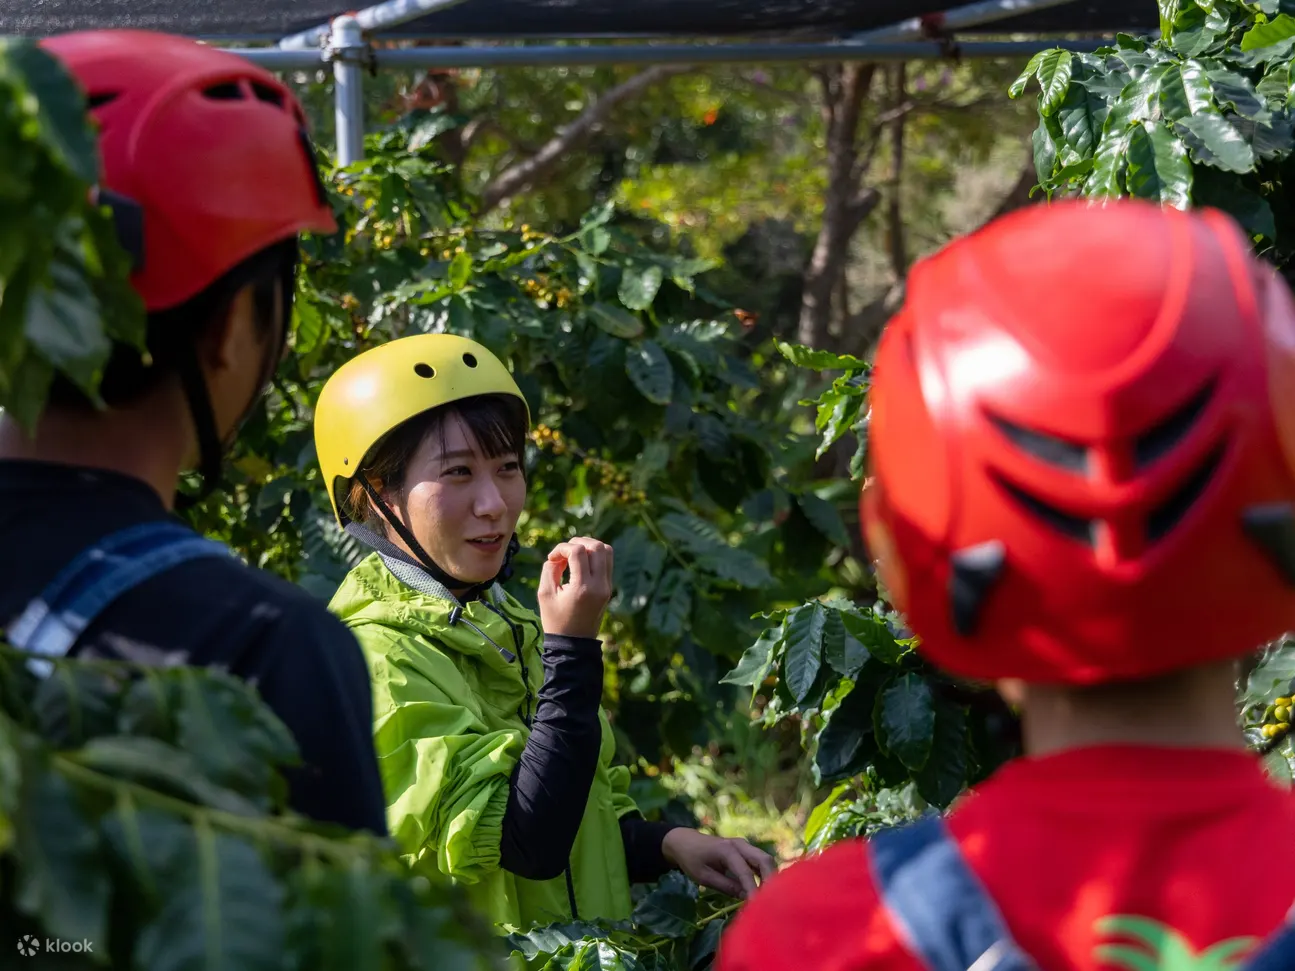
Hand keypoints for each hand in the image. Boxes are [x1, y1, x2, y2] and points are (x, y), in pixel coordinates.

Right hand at [538, 537, 613, 638]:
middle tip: (563, 554)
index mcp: (583, 587)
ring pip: (606, 551)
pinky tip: (579, 564)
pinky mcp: (609, 588)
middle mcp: (600, 585)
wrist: (574, 645)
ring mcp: (607, 587)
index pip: (578, 551)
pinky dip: (594, 556)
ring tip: (572, 556)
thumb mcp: (545, 594)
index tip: (552, 559)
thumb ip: (549, 569)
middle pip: (597, 546)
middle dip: (577, 543)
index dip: (562, 548)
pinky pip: (607, 562)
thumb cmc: (555, 621)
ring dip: (588, 547)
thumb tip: (558, 556)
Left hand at [661, 829, 775, 899]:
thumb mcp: (703, 876)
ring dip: (771, 877)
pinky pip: (760, 861)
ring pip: (766, 860)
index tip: (759, 907)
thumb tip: (746, 898)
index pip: (746, 873)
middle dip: (771, 880)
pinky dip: (765, 874)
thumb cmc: (691, 859)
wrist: (684, 840)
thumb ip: (726, 886)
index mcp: (727, 850)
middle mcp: (740, 845)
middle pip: (765, 860)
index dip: (754, 890)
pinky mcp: (745, 850)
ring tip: (771, 898)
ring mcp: (744, 845)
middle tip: (772, 901)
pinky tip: (766, 890)